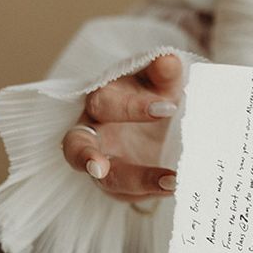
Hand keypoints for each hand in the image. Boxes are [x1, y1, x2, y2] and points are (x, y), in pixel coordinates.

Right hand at [60, 54, 181, 202]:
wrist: (162, 117)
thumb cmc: (153, 92)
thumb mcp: (160, 80)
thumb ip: (164, 71)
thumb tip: (168, 59)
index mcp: (100, 100)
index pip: (105, 102)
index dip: (133, 107)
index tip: (169, 108)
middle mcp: (92, 133)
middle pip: (77, 147)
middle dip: (86, 157)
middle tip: (99, 167)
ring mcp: (103, 162)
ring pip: (106, 178)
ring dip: (137, 182)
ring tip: (171, 183)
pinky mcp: (119, 184)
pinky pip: (129, 193)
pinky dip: (152, 191)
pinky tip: (176, 187)